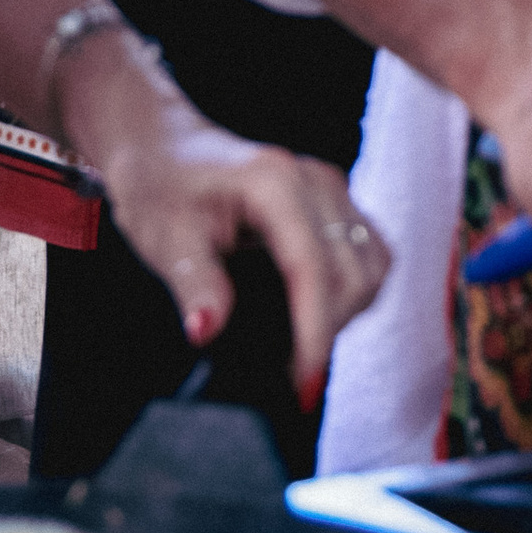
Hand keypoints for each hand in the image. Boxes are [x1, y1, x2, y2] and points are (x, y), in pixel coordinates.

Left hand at [59, 28, 389, 399]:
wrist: (163, 147)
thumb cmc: (160, 185)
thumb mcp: (164, 238)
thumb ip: (195, 284)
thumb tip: (207, 331)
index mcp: (275, 184)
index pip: (313, 269)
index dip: (314, 333)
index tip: (303, 384)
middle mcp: (314, 181)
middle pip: (351, 274)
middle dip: (326, 329)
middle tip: (290, 372)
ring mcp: (331, 188)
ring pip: (371, 267)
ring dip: (346, 313)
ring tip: (303, 344)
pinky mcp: (337, 202)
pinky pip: (370, 255)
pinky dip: (354, 292)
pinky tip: (320, 312)